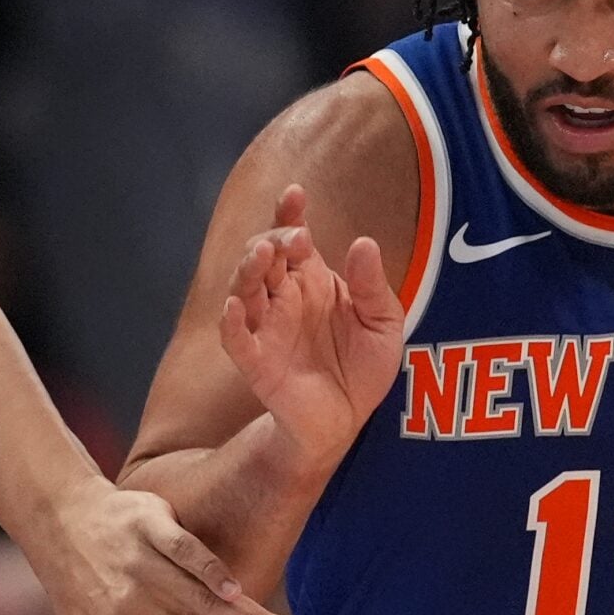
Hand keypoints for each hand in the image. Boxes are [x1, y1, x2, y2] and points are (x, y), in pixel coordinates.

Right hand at [219, 185, 403, 468]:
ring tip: (263, 254)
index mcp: (311, 280)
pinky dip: (230, 323)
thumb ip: (372, 287)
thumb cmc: (362, 368)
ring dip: (248, 269)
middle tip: (295, 238)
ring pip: (243, 289)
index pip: (292, 237)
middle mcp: (283, 297)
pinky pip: (235, 339)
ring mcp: (266, 328)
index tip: (295, 193)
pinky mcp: (256, 362)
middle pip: (264, 255)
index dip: (289, 214)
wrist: (347, 420)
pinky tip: (234, 307)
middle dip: (274, 239)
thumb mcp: (383, 323)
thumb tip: (364, 243)